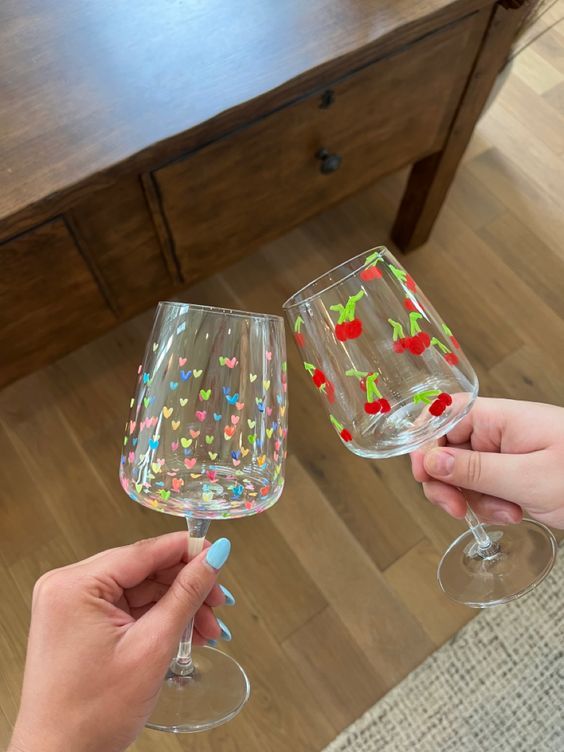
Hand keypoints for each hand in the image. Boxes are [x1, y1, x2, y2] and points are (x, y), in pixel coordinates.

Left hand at [9, 533, 233, 751]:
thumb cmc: (91, 714)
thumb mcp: (151, 647)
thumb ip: (186, 594)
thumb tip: (213, 557)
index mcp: (75, 585)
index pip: (143, 552)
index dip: (187, 551)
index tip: (219, 552)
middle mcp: (67, 587)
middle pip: (143, 570)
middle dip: (186, 588)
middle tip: (218, 605)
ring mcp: (71, 604)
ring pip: (139, 589)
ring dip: (176, 606)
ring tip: (206, 629)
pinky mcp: (78, 621)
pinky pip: (127, 606)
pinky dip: (157, 618)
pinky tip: (184, 632)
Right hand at [410, 397, 563, 528]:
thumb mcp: (529, 478)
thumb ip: (476, 470)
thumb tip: (431, 461)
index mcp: (500, 418)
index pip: (444, 415)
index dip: (425, 441)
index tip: (424, 474)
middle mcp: (498, 433)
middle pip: (446, 449)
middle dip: (445, 481)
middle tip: (455, 509)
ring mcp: (505, 455)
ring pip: (461, 474)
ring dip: (471, 499)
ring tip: (504, 512)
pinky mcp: (513, 476)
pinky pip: (482, 489)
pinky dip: (488, 505)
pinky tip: (513, 513)